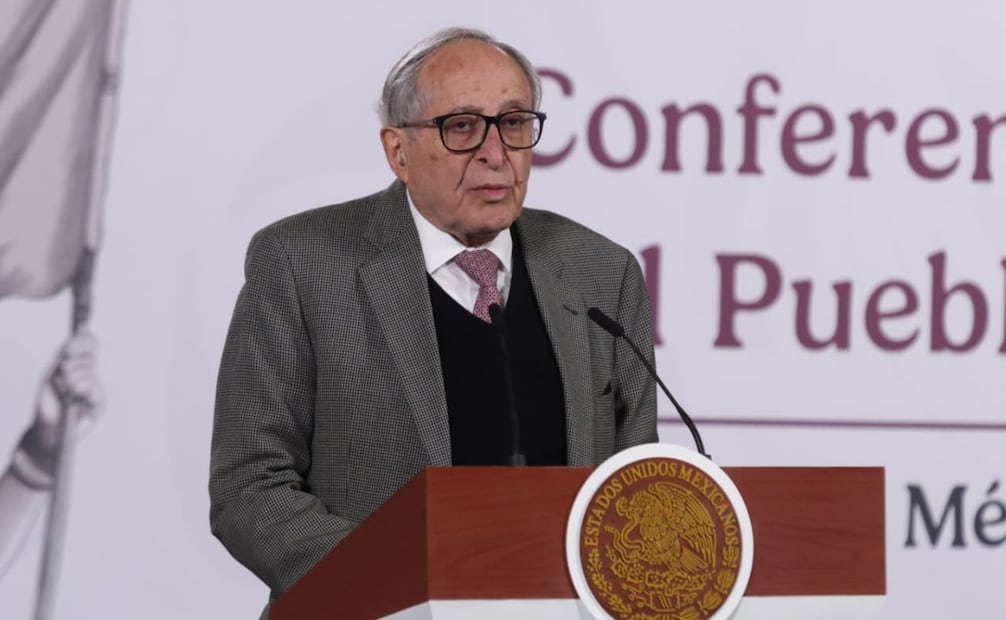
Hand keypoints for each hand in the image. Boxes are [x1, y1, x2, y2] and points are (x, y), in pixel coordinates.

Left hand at [32, 331, 103, 455]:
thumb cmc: (49, 403)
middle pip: (88, 354)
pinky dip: (79, 388)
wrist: (48, 429)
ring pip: (87, 370)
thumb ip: (63, 359)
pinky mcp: (100, 402)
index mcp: (80, 364)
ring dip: (70, 379)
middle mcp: (91, 374)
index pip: (89, 342)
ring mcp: (97, 387)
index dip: (83, 339)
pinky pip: (92, 386)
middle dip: (69, 364)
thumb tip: (72, 345)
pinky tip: (74, 396)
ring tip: (64, 392)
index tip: (69, 347)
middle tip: (60, 380)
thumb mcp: (51, 375)